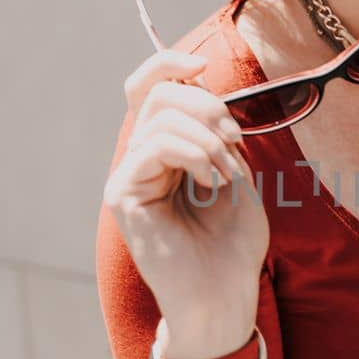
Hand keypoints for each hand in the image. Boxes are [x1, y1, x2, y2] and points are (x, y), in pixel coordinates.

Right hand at [102, 48, 269, 336]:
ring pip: (158, 117)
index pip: (150, 88)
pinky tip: (210, 182)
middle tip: (234, 141)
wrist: (223, 295)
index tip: (202, 64)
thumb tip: (201, 86)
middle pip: (157, 93)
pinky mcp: (122, 195)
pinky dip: (192, 153)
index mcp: (166, 150)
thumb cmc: (233, 245)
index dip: (168, 64)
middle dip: (205, 105)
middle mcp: (141, 159)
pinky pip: (153, 145)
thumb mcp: (236, 173)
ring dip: (208, 138)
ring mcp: (128, 177)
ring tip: (228, 175)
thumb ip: (216, 132)